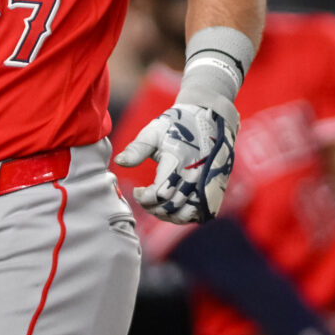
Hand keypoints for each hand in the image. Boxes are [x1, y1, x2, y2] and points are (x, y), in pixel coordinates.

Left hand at [114, 99, 238, 222]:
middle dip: (153, 208)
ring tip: (157, 205)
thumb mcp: (153, 132)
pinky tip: (173, 207)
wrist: (209, 119)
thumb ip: (137, 149)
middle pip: (172, 207)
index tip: (137, 191)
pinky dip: (186, 215)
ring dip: (168, 215)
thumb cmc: (176, 126)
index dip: (144, 198)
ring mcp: (208, 184)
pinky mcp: (215, 189)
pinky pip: (202, 213)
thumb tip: (119, 162)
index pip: (160, 193)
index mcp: (179, 162)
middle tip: (144, 199)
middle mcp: (195, 176)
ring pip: (187, 214)